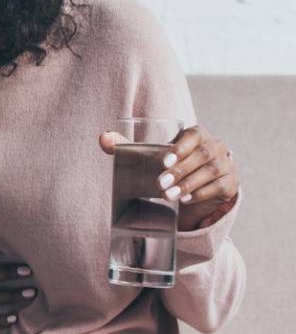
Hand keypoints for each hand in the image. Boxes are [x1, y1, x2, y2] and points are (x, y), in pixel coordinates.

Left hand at [98, 125, 239, 230]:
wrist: (195, 185)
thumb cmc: (169, 164)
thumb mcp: (150, 155)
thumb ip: (126, 146)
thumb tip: (102, 138)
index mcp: (198, 134)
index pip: (193, 136)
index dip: (180, 147)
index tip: (163, 161)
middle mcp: (216, 146)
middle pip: (202, 155)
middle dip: (180, 171)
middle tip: (160, 184)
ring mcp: (226, 165)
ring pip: (211, 172)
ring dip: (188, 184)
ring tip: (169, 196)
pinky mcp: (230, 184)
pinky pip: (219, 187)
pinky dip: (201, 193)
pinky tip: (186, 199)